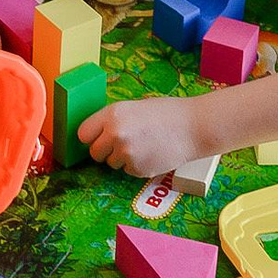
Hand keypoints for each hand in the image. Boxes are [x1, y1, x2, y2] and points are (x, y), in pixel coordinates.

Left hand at [80, 94, 204, 180]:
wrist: (194, 127)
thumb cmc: (167, 113)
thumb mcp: (134, 107)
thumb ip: (113, 120)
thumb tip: (97, 134)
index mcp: (112, 114)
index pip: (82, 134)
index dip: (91, 137)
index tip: (98, 137)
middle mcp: (115, 134)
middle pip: (94, 152)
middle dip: (105, 150)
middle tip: (123, 143)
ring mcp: (126, 153)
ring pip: (111, 164)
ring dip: (122, 158)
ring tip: (143, 145)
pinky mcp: (137, 169)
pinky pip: (127, 170)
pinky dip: (136, 165)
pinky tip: (151, 153)